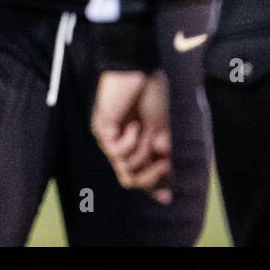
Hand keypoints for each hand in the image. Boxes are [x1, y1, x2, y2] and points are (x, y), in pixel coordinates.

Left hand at [91, 70, 172, 203]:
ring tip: (147, 130)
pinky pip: (118, 152)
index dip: (153, 189)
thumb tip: (167, 179)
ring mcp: (110, 138)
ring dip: (143, 152)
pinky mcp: (102, 129)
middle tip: (165, 162)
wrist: (140, 72)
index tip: (167, 197)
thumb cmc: (152, 95)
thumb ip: (162, 154)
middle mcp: (120, 144)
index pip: (139, 175)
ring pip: (125, 169)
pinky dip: (132, 141)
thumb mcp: (162, 129)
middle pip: (130, 180)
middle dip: (151, 177)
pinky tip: (134, 124)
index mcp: (136, 144)